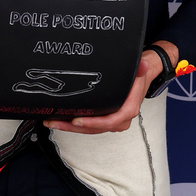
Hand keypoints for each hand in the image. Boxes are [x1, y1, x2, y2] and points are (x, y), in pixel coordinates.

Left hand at [43, 49, 161, 133]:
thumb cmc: (137, 78)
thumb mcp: (140, 71)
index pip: (110, 121)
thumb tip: (143, 66)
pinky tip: (61, 120)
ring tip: (53, 121)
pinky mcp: (105, 121)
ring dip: (70, 127)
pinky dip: (75, 125)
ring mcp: (112, 122)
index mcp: (128, 109)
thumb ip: (141, 68)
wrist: (141, 81)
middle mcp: (121, 120)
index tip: (77, 121)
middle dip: (74, 127)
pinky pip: (90, 126)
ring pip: (90, 130)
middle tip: (56, 121)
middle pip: (95, 128)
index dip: (93, 123)